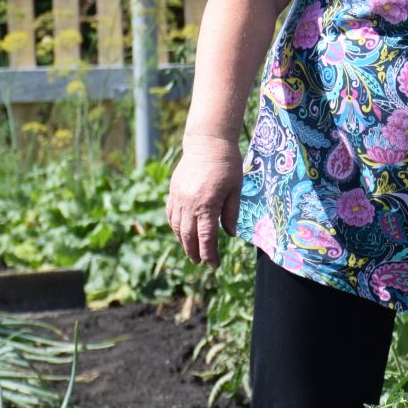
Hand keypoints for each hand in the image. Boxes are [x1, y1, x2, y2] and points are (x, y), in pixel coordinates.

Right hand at [167, 133, 242, 268]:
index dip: (210, 254)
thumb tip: (229, 235)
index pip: (206, 237)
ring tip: (190, 251)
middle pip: (189, 236)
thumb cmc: (227, 165)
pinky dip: (175, 226)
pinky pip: (171, 214)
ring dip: (183, 242)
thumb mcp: (236, 189)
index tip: (213, 265)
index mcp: (207, 204)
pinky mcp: (173, 191)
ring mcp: (179, 197)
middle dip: (194, 252)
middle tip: (200, 262)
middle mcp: (190, 204)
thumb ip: (231, 213)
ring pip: (177, 227)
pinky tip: (180, 233)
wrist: (207, 143)